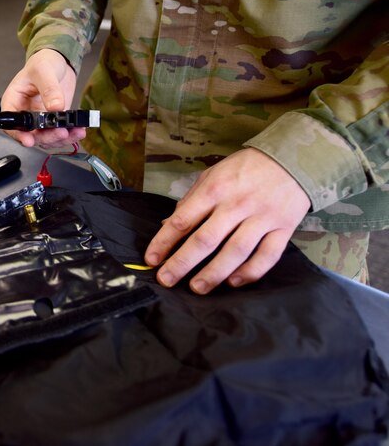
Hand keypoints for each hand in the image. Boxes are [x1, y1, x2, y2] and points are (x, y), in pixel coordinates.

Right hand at [1, 49, 85, 147]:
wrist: (58, 62)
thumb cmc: (42, 63)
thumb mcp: (43, 71)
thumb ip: (49, 89)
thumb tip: (56, 107)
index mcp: (14, 102)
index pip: (11, 124)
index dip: (18, 135)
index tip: (29, 140)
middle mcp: (25, 114)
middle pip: (31, 135)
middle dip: (46, 137)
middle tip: (61, 132)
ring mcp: (40, 120)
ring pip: (46, 139)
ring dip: (60, 139)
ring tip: (75, 132)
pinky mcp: (54, 121)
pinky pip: (59, 134)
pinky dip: (70, 135)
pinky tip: (79, 130)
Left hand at [144, 148, 310, 293]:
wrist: (293, 158)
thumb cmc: (245, 169)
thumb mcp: (213, 175)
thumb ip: (191, 201)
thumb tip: (167, 225)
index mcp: (215, 189)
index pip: (183, 219)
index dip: (164, 241)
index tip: (152, 259)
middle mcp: (237, 204)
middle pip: (206, 239)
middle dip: (182, 263)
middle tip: (167, 280)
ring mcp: (263, 217)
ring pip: (236, 251)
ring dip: (214, 273)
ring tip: (197, 288)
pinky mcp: (284, 228)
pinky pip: (267, 256)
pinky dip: (250, 272)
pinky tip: (233, 282)